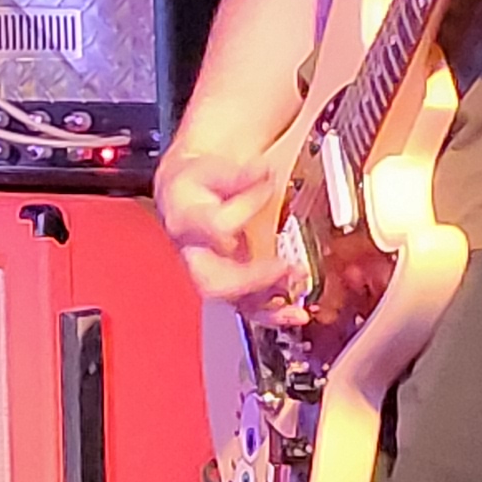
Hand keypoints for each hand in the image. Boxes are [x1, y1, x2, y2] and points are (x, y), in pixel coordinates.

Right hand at [158, 131, 297, 314]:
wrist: (185, 195)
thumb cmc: (196, 183)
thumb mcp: (212, 167)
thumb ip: (238, 173)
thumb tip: (261, 173)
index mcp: (185, 217)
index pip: (208, 226)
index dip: (228, 227)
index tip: (248, 224)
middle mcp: (194, 252)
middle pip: (212, 279)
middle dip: (251, 280)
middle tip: (284, 269)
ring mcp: (210, 272)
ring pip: (231, 300)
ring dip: (267, 305)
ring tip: (296, 306)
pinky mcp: (228, 283)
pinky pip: (247, 306)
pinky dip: (273, 313)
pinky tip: (295, 314)